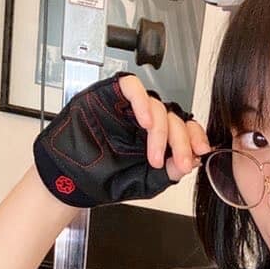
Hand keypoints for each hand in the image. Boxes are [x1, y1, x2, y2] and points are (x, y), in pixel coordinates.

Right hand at [33, 71, 211, 207]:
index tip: (201, 152)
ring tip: (155, 154)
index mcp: (155, 138)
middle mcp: (143, 120)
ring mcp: (127, 107)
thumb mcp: (146, 181)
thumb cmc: (102, 180)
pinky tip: (146, 122)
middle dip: (181, 141)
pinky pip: (131, 87)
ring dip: (162, 130)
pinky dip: (142, 102)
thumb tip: (192, 159)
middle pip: (174, 117)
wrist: (69, 181)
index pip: (184, 128)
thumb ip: (169, 171)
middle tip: (180, 161)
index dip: (195, 137)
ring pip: (157, 104)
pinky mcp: (108, 95)